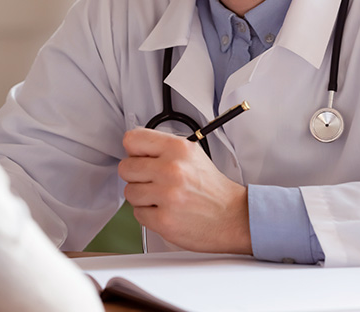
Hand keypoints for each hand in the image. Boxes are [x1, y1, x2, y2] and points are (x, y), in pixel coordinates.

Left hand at [118, 127, 250, 254]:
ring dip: (142, 197)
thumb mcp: (192, 154)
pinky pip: (137, 214)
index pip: (132, 139)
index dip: (134, 151)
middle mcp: (171, 169)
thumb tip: (134, 148)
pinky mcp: (164, 220)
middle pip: (125, 167)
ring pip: (129, 192)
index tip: (139, 157)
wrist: (233, 216)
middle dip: (136, 176)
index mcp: (177, 149)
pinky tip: (166, 211)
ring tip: (162, 198)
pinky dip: (149, 215)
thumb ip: (163, 148)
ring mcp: (167, 196)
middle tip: (152, 181)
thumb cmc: (212, 188)